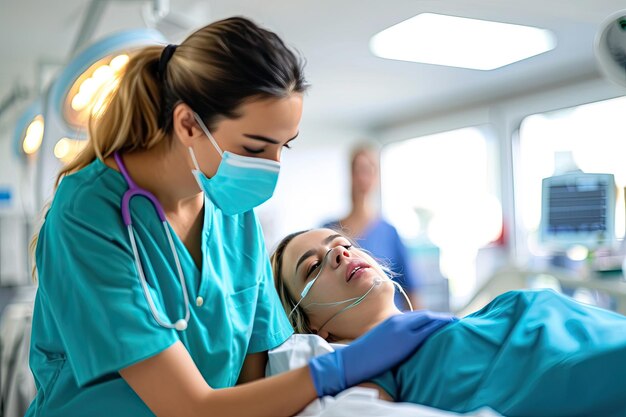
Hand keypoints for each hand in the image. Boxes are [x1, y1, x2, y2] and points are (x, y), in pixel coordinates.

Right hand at [308, 310, 456, 396]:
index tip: (443, 321)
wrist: (353, 360)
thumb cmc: (364, 358)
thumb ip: (392, 340)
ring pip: (429, 319)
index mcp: (392, 323)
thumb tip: (402, 348)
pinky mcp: (406, 340)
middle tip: (456, 320)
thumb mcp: (379, 344)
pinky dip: (441, 325)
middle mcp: (398, 322)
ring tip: (458, 322)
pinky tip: (452, 326)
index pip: (417, 317)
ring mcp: (403, 329)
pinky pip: (428, 329)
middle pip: (426, 316)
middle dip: (441, 318)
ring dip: (444, 319)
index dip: (432, 318)